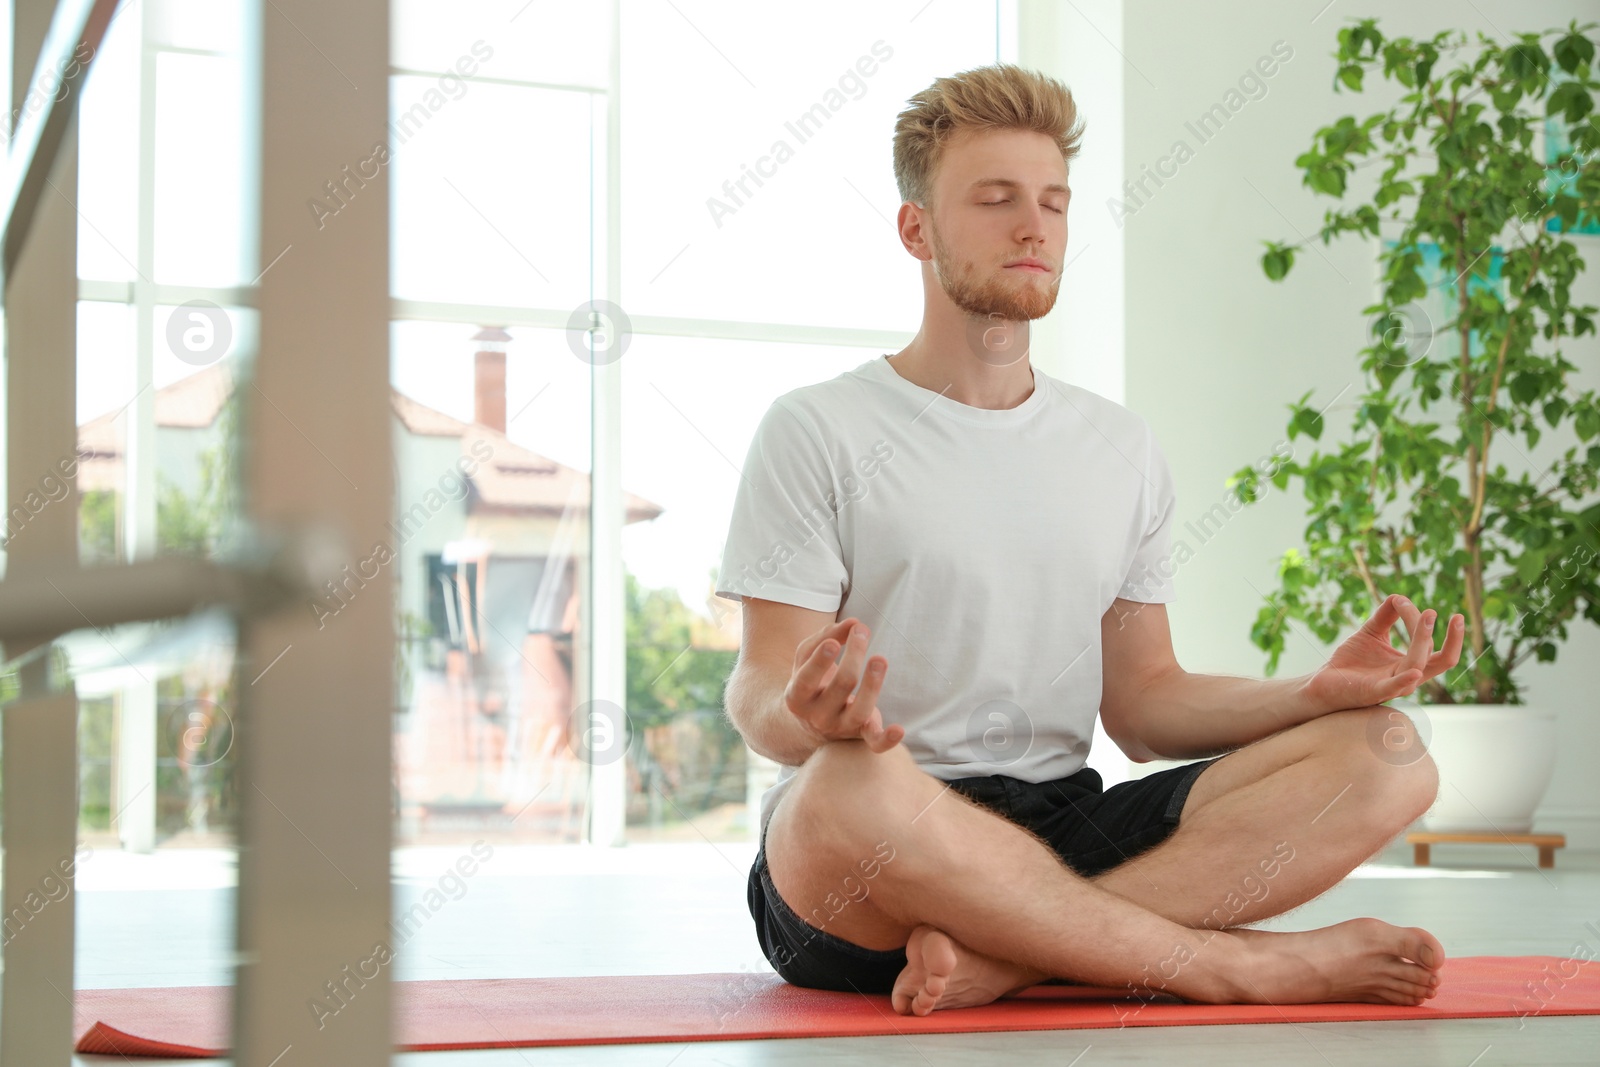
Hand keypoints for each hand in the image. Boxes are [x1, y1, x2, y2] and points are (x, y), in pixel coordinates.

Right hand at [786, 617, 902, 752]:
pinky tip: (899, 730)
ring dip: (873, 684)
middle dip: (854, 656)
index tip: (835, 643)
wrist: (810, 722)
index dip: (820, 662)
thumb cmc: (811, 680)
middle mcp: (817, 716)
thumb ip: (827, 635)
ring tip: (880, 658)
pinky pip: (874, 743)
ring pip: (860, 711)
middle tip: (862, 631)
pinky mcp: (860, 735)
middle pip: (842, 685)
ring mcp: (840, 728)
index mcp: (797, 697)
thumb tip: (854, 622)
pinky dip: (887, 740)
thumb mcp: (807, 657)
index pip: (807, 680)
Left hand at [1306, 593, 1464, 709]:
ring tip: (1427, 616)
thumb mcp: (1372, 633)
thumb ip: (1387, 616)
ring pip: (1418, 665)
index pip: (1433, 646)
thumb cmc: (1351, 662)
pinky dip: (1405, 680)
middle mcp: (1409, 678)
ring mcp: (1393, 686)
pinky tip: (1414, 671)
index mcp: (1412, 664)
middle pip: (1441, 662)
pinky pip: (1394, 688)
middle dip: (1453, 640)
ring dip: (1422, 640)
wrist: (1324, 683)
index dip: (1421, 621)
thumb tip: (1400, 597)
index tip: (1401, 602)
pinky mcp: (1374, 692)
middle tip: (1455, 615)